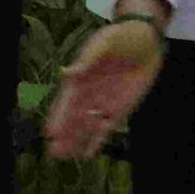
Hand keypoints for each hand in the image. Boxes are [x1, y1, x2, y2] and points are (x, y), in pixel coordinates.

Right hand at [44, 1, 167, 160]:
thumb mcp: (104, 43)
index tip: (50, 132)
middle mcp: (88, 94)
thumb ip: (88, 60)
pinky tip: (88, 154)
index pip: (66, 101)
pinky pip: (106, 128)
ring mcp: (103, 103)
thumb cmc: (120, 37)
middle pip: (73, 118)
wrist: (144, 40)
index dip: (58, 117)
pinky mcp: (119, 109)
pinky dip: (97, 140)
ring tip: (65, 156)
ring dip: (76, 140)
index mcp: (81, 79)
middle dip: (64, 135)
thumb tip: (67, 72)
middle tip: (54, 152)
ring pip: (86, 126)